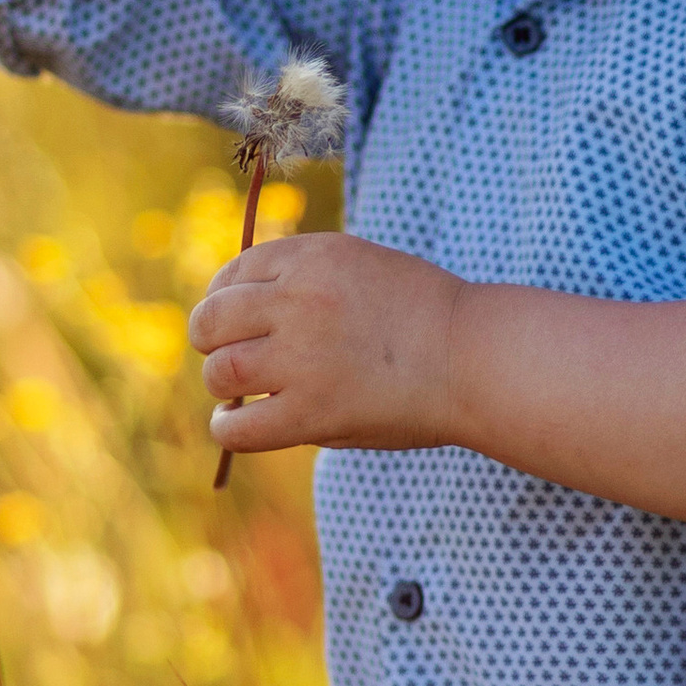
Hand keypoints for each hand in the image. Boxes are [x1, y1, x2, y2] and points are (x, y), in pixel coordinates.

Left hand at [191, 233, 466, 457]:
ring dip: (223, 384)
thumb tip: (235, 315)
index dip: (223, 300)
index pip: (233, 273)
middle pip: (211, 320)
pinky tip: (240, 424)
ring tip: (241, 394)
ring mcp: (301, 357)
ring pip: (219, 372)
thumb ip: (303, 282)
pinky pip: (236, 427)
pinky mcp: (311, 412)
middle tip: (232, 358)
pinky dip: (229, 428)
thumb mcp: (361, 268)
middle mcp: (298, 300)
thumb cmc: (425, 316)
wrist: (474, 356)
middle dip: (212, 341)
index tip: (233, 322)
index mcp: (312, 257)